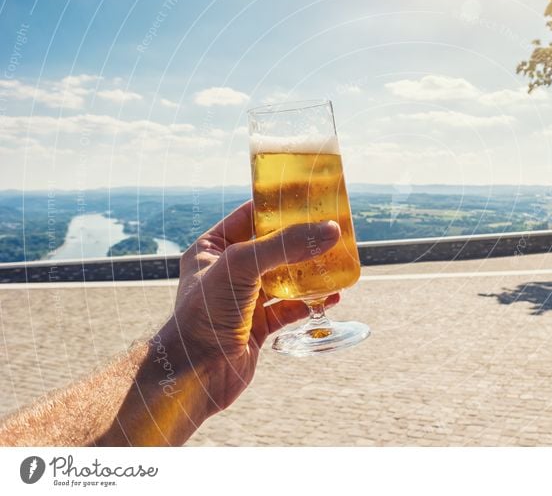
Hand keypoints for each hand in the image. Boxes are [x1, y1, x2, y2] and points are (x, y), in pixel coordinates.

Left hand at [160, 201, 340, 416]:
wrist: (194, 374)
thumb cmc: (204, 313)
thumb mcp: (241, 266)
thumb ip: (285, 245)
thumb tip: (330, 230)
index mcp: (212, 249)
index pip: (249, 216)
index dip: (278, 206)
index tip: (309, 198)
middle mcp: (227, 272)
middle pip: (273, 247)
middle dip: (302, 240)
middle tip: (331, 230)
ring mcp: (243, 301)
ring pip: (285, 279)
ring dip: (310, 272)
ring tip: (337, 261)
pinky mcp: (258, 327)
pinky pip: (290, 308)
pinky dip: (311, 302)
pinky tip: (331, 297)